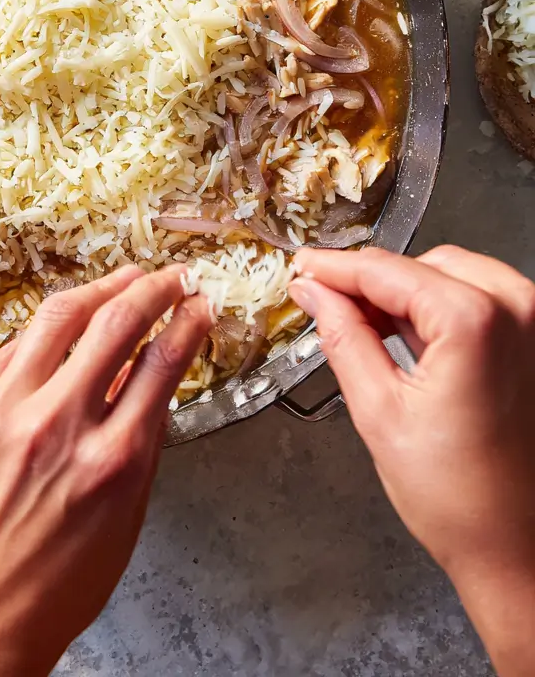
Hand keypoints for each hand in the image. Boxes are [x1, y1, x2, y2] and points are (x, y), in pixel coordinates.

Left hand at [0, 264, 210, 676]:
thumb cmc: (55, 586)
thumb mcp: (125, 520)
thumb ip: (143, 442)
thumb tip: (154, 375)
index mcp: (111, 462)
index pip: (161, 363)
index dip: (187, 323)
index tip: (199, 305)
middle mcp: (56, 426)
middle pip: (115, 323)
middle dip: (153, 288)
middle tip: (172, 277)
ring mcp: (3, 412)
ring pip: (57, 317)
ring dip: (100, 289)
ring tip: (126, 278)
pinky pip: (12, 350)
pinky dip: (47, 333)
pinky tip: (66, 325)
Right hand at [290, 245, 534, 676]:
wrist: (517, 548)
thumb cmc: (460, 500)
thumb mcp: (378, 411)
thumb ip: (342, 337)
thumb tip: (315, 293)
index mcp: (474, 322)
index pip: (386, 270)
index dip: (333, 267)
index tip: (302, 268)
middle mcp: (517, 310)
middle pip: (421, 265)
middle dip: (371, 282)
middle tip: (324, 302)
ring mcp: (534, 325)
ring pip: (452, 276)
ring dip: (406, 293)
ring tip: (364, 325)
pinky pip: (481, 299)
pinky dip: (440, 308)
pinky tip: (407, 335)